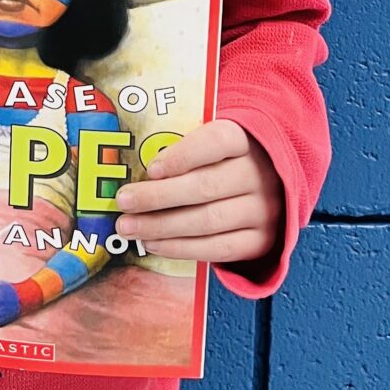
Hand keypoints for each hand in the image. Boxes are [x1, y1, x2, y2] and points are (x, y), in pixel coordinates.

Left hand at [115, 119, 284, 263]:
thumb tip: (137, 169)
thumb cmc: (221, 160)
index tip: (150, 169)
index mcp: (245, 140)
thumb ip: (181, 149)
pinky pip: (218, 249)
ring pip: (208, 220)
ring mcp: (263, 210)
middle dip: (158, 196)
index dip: (182, 156)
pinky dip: (181, 248)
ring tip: (130, 227)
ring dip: (162, 226)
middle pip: (205, 186)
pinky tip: (154, 243)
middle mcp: (259, 175)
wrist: (265, 186)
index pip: (216, 141)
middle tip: (124, 202)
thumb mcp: (209, 143)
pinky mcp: (260, 241)